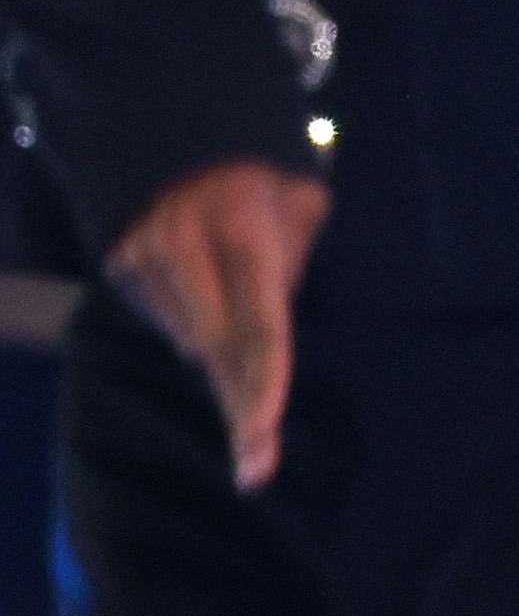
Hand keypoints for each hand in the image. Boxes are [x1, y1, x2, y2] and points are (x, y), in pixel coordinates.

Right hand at [104, 157, 330, 492]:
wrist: (188, 146)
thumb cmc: (264, 189)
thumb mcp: (301, 204)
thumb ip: (299, 261)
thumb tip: (272, 339)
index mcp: (242, 221)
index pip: (257, 316)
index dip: (263, 377)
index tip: (261, 427)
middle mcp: (184, 239)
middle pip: (220, 347)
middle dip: (243, 409)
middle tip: (255, 469)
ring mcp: (145, 255)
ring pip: (194, 342)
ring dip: (225, 353)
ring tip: (243, 306)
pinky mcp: (120, 267)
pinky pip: (170, 326)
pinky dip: (197, 329)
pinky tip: (209, 299)